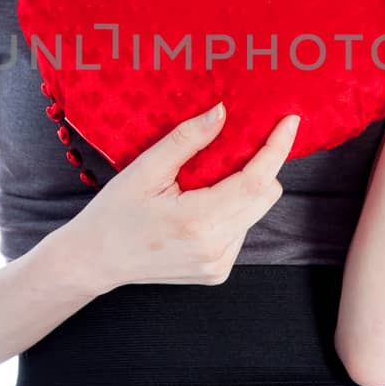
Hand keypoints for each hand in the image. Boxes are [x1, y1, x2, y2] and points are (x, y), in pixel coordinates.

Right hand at [58, 103, 299, 294]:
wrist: (94, 260)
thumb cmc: (114, 213)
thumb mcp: (145, 169)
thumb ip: (187, 140)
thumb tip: (223, 112)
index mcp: (198, 222)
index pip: (256, 181)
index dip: (277, 148)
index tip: (289, 121)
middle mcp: (215, 249)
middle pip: (265, 196)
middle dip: (260, 166)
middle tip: (235, 146)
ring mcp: (218, 265)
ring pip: (254, 213)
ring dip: (244, 190)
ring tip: (205, 182)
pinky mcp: (217, 273)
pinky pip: (241, 231)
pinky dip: (230, 212)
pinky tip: (199, 209)